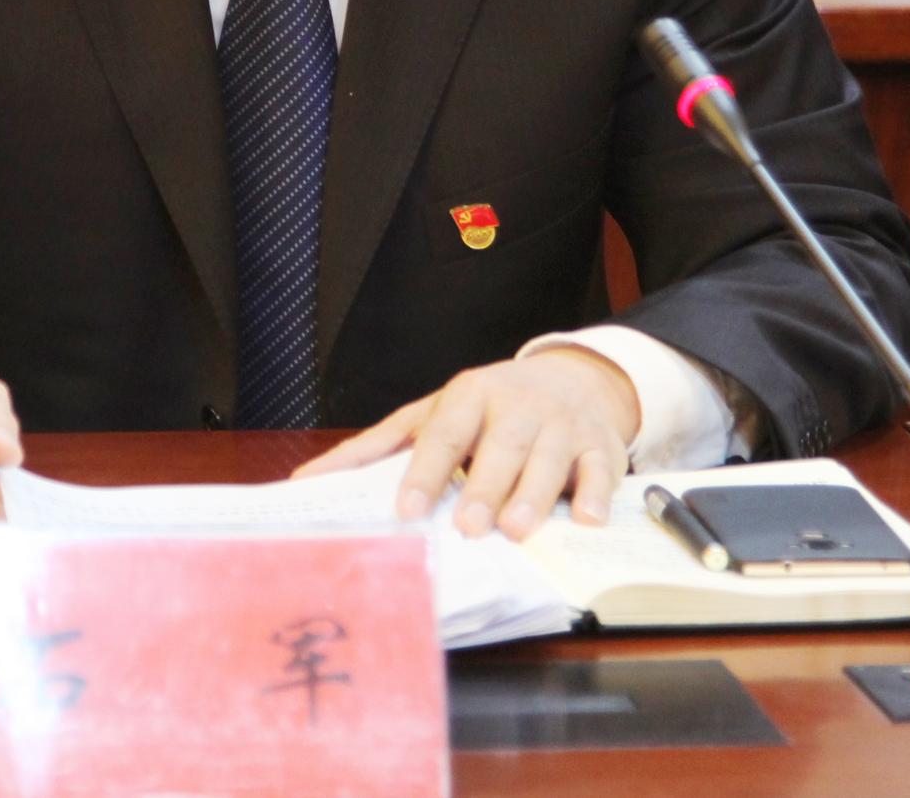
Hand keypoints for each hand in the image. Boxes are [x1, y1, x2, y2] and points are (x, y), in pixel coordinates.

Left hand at [291, 349, 638, 540]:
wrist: (568, 379)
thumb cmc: (487, 410)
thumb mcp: (431, 416)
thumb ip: (376, 449)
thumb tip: (307, 478)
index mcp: (469, 396)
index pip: (442, 435)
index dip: (424, 473)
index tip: (407, 509)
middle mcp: (517, 405)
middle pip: (500, 447)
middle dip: (485, 487)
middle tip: (469, 527)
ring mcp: (561, 424)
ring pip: (550, 459)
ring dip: (535, 495)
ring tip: (517, 530)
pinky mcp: (599, 444)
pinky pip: (602, 469)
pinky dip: (598, 494)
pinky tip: (588, 520)